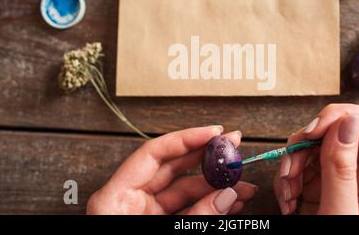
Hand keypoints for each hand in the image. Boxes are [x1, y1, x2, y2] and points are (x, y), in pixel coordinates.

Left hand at [87, 126, 257, 214]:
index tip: (214, 133)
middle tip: (233, 148)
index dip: (187, 139)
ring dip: (215, 186)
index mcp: (116, 197)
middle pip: (173, 168)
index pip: (154, 153)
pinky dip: (209, 205)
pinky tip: (231, 202)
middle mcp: (130, 200)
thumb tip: (229, 194)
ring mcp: (145, 214)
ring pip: (185, 190)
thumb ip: (198, 217)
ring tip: (242, 183)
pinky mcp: (159, 227)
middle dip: (206, 158)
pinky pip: (187, 210)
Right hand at [274, 104, 358, 214]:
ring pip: (315, 148)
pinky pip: (304, 166)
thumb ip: (341, 168)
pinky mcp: (325, 186)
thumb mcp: (340, 214)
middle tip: (290, 171)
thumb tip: (346, 123)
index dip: (341, 118)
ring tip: (286, 194)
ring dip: (292, 165)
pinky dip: (289, 179)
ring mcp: (344, 180)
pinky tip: (287, 199)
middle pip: (336, 133)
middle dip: (305, 148)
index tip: (312, 131)